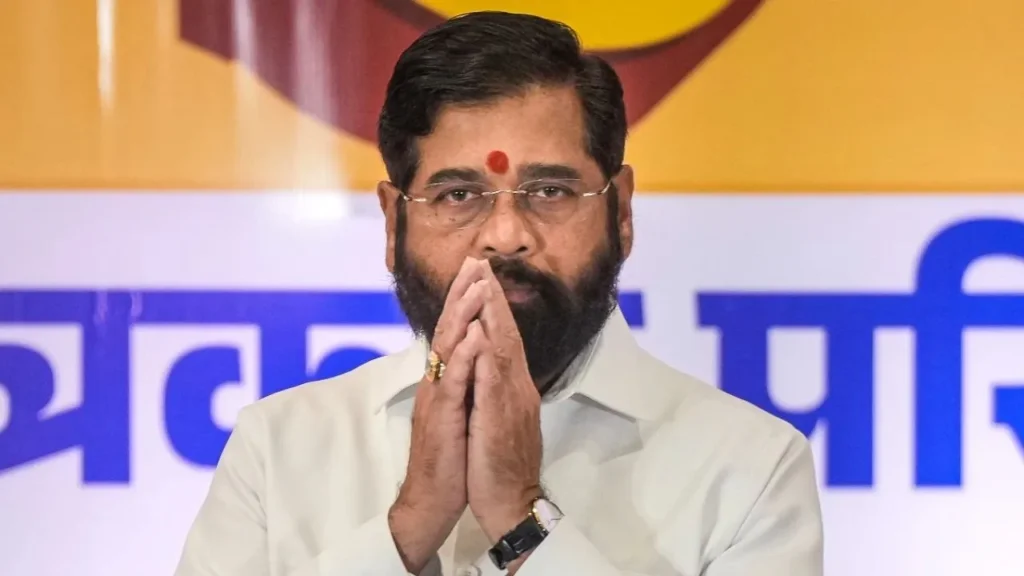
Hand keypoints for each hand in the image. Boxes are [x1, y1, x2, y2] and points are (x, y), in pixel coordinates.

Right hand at [388, 258, 491, 572]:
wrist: (432, 500)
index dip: (466, 300)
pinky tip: (471, 337)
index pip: (455, 332)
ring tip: (476, 285)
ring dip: (462, 315)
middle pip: (447, 329)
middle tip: (475, 261)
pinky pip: (451, 383)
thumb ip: (462, 383)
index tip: (479, 271)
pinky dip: (461, 357)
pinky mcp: (440, 418)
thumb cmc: (450, 459)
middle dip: (462, 294)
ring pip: (447, 349)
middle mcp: (436, 383)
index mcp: (444, 380)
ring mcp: (436, 398)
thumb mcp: (459, 412)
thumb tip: (474, 357)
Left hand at [466, 261, 544, 548]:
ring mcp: (510, 402)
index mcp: (513, 387)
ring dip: (492, 315)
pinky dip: (486, 356)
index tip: (483, 275)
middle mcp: (516, 388)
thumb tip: (488, 361)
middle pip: (506, 333)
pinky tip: (480, 335)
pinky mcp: (498, 419)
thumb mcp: (498, 418)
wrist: (510, 502)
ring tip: (482, 284)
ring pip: (502, 349)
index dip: (493, 306)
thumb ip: (495, 388)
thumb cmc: (500, 464)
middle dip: (492, 297)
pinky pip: (492, 382)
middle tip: (482, 263)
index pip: (504, 337)